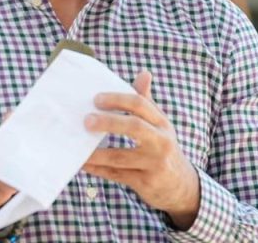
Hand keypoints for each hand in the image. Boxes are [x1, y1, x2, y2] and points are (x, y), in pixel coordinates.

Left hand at [82, 71, 200, 229]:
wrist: (179, 185)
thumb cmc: (161, 146)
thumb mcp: (159, 124)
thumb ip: (146, 101)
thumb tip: (144, 73)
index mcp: (161, 123)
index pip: (140, 104)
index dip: (118, 99)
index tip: (96, 99)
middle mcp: (161, 142)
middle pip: (134, 127)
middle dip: (109, 122)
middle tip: (86, 120)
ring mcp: (154, 164)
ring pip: (120, 156)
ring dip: (97, 152)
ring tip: (77, 146)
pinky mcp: (145, 183)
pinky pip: (117, 175)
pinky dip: (99, 169)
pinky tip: (84, 164)